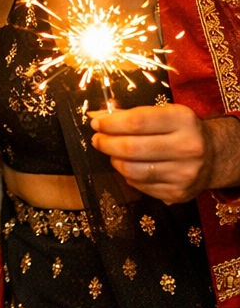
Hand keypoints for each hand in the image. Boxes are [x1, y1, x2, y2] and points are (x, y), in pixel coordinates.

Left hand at [90, 104, 219, 203]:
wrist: (213, 156)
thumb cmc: (179, 129)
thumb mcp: (162, 114)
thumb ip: (129, 115)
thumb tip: (95, 117)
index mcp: (182, 120)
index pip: (136, 121)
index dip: (110, 123)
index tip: (96, 123)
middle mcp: (187, 147)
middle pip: (132, 148)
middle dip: (107, 143)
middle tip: (97, 140)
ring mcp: (185, 173)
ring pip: (134, 170)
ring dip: (115, 161)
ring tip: (112, 153)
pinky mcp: (179, 193)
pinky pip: (141, 186)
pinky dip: (128, 176)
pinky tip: (129, 167)